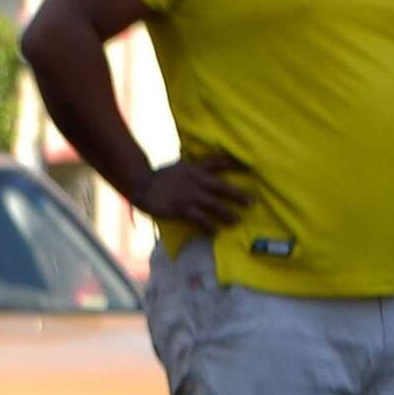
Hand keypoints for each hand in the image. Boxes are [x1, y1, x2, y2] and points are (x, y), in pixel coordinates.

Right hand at [133, 151, 256, 235]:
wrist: (141, 184)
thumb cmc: (161, 176)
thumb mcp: (181, 165)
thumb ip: (197, 166)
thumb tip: (212, 167)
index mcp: (195, 168)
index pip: (217, 163)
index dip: (233, 165)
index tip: (250, 168)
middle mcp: (195, 181)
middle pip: (220, 187)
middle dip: (237, 194)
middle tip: (251, 202)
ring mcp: (188, 195)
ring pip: (212, 204)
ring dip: (226, 213)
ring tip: (237, 220)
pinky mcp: (181, 208)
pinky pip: (198, 218)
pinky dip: (208, 225)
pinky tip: (215, 231)